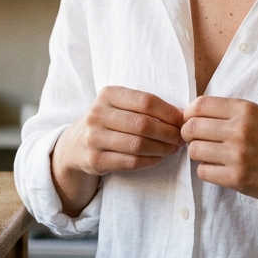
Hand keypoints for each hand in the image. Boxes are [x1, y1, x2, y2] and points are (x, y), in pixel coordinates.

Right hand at [50, 86, 184, 215]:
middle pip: (143, 124)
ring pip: (138, 144)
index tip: (183, 121)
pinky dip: (150, 160)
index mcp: (108, 94)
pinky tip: (158, 157)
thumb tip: (182, 114)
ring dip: (162, 148)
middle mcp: (97, 114)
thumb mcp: (120, 105)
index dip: (169, 113)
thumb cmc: (108, 121)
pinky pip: (130, 162)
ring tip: (173, 148)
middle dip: (168, 133)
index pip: (146, 101)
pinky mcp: (95, 160)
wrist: (75, 144)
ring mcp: (94, 138)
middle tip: (181, 138)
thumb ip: (146, 106)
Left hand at [181, 95, 257, 251]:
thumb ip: (231, 114)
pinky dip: (208, 172)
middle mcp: (240, 129)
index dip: (189, 114)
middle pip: (191, 127)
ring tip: (211, 156)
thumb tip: (193, 115)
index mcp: (246, 110)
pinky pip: (203, 172)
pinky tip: (221, 170)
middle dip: (188, 135)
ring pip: (194, 150)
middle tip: (196, 141)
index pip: (199, 105)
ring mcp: (238, 155)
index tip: (192, 122)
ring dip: (198, 154)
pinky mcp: (238, 179)